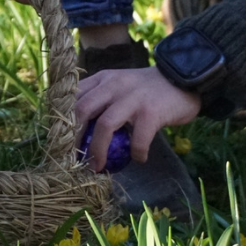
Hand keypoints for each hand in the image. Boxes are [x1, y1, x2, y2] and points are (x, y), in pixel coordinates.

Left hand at [75, 67, 200, 171]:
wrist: (184, 78)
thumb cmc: (148, 88)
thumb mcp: (120, 84)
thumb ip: (101, 96)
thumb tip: (79, 125)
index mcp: (103, 78)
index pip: (74, 97)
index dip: (63, 120)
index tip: (61, 141)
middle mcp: (114, 85)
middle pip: (83, 110)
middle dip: (75, 138)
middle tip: (74, 159)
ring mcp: (133, 97)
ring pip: (104, 125)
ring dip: (98, 151)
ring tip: (98, 167)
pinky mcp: (151, 112)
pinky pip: (138, 139)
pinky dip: (136, 153)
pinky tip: (139, 158)